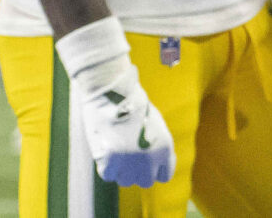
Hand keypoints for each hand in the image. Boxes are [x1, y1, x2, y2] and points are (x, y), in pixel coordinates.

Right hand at [63, 38, 174, 187]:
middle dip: (137, 172)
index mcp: (166, 148)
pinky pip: (108, 175)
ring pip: (125, 181)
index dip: (154, 169)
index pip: (164, 175)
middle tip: (128, 156)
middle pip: (145, 181)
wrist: (111, 91)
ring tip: (116, 147)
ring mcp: (130, 163)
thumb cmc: (132, 104)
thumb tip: (149, 166)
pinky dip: (105, 165)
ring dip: (120, 169)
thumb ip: (155, 147)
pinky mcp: (110, 162)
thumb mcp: (154, 124)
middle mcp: (151, 159)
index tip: (145, 162)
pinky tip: (106, 146)